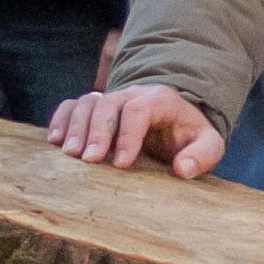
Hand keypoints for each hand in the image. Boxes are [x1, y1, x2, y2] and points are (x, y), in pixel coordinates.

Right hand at [53, 81, 222, 175]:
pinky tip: (54, 141)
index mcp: (160, 100)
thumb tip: (182, 168)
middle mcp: (132, 94)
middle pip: (108, 104)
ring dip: (75, 127)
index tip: (122, 164)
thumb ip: (203, 155)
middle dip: (97, 132)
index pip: (139, 110)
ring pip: (87, 102)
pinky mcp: (96, 108)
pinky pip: (72, 105)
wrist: (176, 123)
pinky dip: (61, 119)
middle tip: (90, 160)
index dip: (128, 135)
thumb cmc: (190, 137)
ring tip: (70, 154)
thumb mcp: (209, 145)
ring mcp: (111, 99)